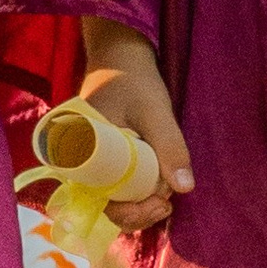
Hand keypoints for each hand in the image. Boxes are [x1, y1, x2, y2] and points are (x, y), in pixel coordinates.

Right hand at [78, 21, 194, 228]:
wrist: (121, 54)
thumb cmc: (132, 79)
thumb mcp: (154, 112)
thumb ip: (169, 146)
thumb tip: (184, 189)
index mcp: (82, 154)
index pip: (100, 201)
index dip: (129, 212)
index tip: (160, 204)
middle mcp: (83, 162)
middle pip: (107, 204)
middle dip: (139, 211)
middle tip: (167, 204)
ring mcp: (95, 161)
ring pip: (115, 197)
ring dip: (141, 202)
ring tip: (166, 196)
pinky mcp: (107, 157)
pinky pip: (119, 185)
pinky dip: (138, 191)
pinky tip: (158, 186)